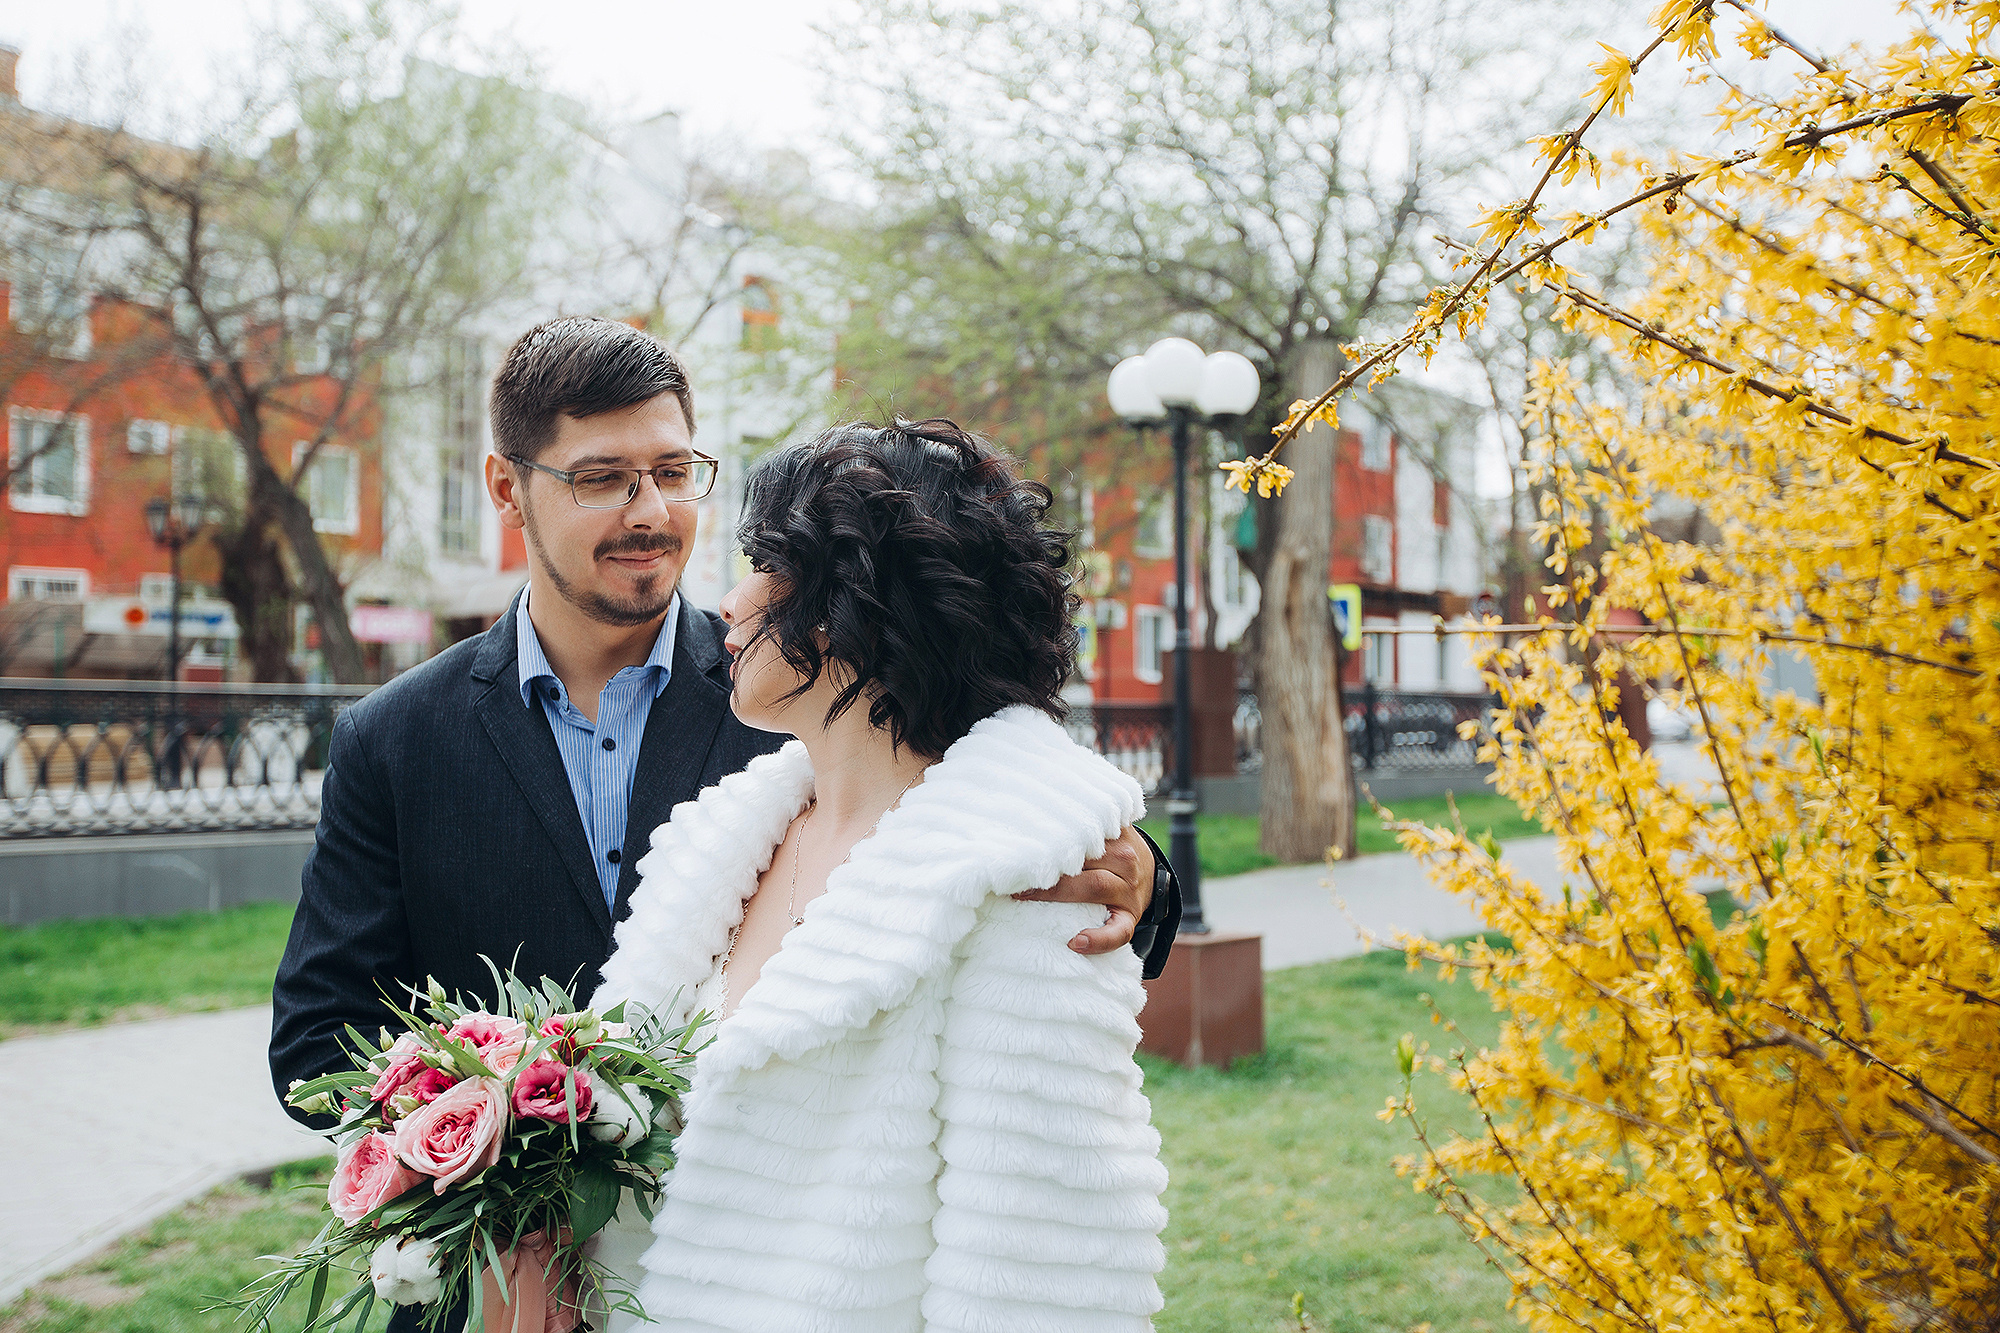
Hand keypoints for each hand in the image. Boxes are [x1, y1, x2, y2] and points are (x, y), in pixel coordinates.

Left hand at [1014, 825, 1156, 955]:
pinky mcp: (1130, 917)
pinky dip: (1099, 939)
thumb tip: (1034, 809)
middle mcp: (1124, 859)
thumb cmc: (1113, 849)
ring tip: (1026, 897)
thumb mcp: (1104, 828)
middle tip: (1013, 872)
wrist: (1149, 874)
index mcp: (1114, 834)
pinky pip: (1119, 932)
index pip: (1081, 833)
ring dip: (1059, 894)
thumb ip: (1079, 818)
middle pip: (1084, 859)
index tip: (1021, 845)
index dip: (1050, 838)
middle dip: (1047, 867)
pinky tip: (1075, 942)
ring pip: (1096, 887)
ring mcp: (1128, 890)